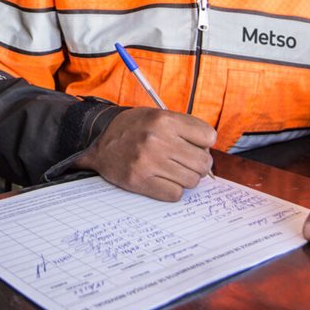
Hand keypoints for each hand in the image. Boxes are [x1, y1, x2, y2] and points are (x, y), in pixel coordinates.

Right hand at [73, 107, 216, 200]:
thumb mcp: (159, 115)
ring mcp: (148, 162)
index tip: (196, 145)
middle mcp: (157, 140)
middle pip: (203, 162)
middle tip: (186, 161)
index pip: (208, 136)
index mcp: (164, 120)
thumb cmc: (135, 128)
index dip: (205, 143)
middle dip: (198, 164)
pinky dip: (174, 190)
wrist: (99, 141)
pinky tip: (164, 180)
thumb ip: (185, 127)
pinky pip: (175, 194)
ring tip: (173, 170)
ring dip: (186, 178)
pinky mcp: (139, 181)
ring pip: (191, 180)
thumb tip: (210, 149)